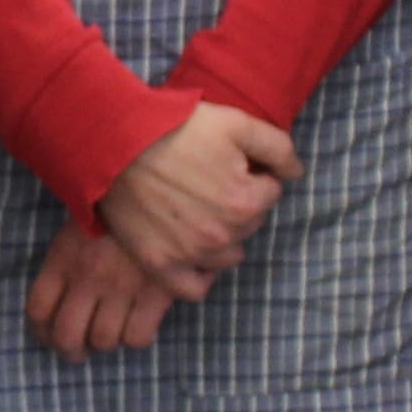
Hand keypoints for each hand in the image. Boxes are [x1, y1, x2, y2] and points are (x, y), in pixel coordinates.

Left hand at [25, 223, 180, 355]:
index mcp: (63, 259)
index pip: (38, 311)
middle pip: (66, 336)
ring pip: (104, 341)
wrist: (160, 190)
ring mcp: (121, 287)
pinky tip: (138, 323)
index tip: (50, 336)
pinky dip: (136, 337)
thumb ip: (64, 263)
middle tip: (80, 351)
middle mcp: (88, 277)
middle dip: (71, 351)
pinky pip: (137, 338)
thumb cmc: (115, 209)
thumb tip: (57, 301)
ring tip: (112, 332)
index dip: (42, 332)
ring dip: (106, 342)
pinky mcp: (154, 294)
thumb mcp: (77, 227)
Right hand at [99, 102, 298, 294]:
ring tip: (197, 209)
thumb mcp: (236, 123)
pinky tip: (195, 254)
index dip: (253, 173)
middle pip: (250, 223)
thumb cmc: (175, 128)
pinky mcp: (161, 265)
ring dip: (222, 236)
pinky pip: (195, 288)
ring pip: (227, 255)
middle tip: (208, 180)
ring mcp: (192, 254)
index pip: (271, 192)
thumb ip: (278, 148)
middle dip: (238, 202)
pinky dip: (201, 275)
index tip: (228, 160)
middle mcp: (225, 235)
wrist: (115, 143)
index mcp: (247, 201)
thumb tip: (296, 173)